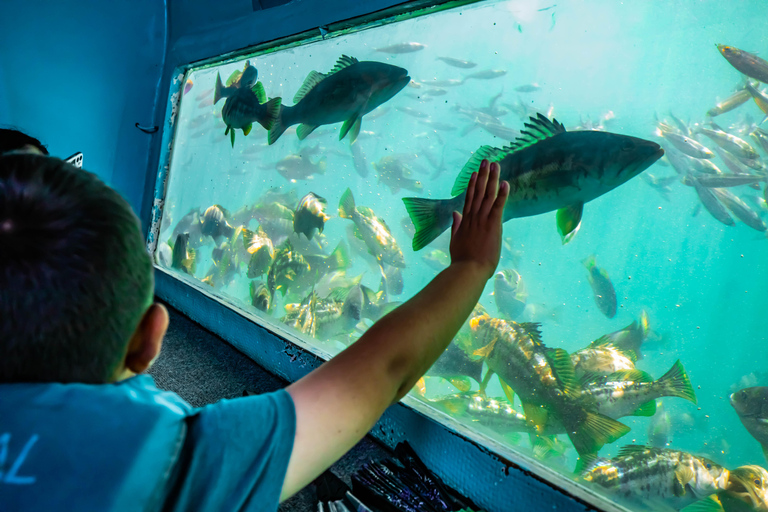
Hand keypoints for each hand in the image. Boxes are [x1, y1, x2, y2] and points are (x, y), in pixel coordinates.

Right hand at [449, 159, 508, 279]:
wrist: (468, 270)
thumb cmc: (462, 259)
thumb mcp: (455, 240)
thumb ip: (456, 226)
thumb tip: (455, 213)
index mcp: (465, 221)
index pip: (469, 198)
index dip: (472, 184)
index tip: (475, 172)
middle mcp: (473, 217)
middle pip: (478, 192)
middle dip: (483, 175)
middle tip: (486, 161)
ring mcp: (482, 220)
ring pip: (488, 195)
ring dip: (492, 179)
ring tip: (494, 165)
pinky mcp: (493, 225)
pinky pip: (498, 206)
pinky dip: (502, 194)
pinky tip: (505, 183)